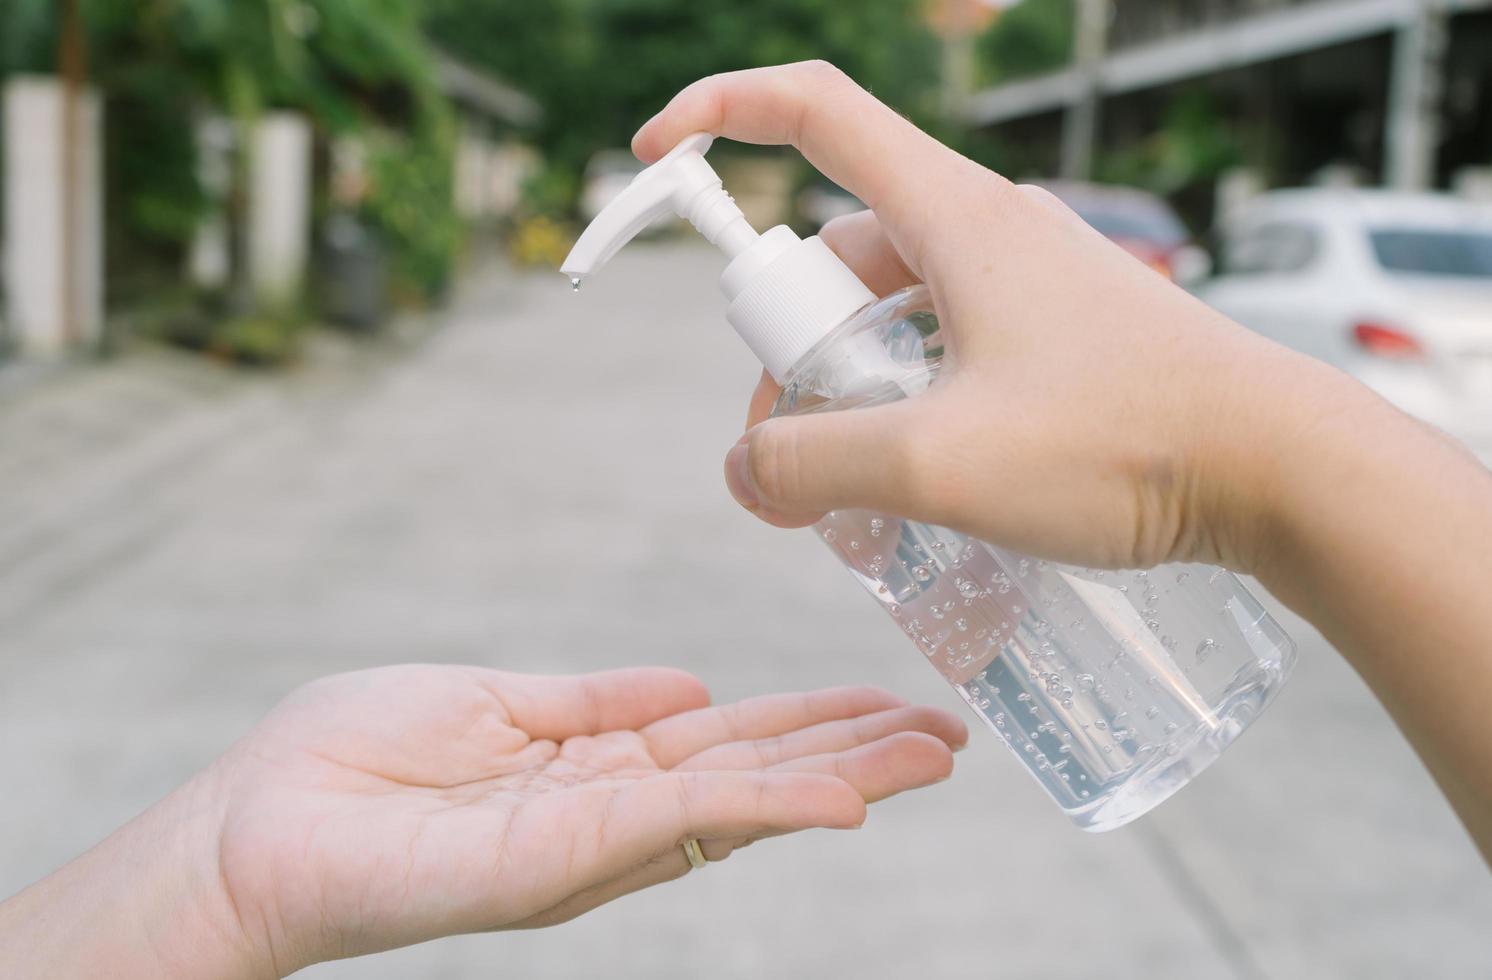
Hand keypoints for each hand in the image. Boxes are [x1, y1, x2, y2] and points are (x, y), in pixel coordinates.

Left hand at [1, 665, 964, 977]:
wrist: (253, 825)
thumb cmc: (351, 760)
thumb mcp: (493, 704)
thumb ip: (592, 702)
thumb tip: (691, 685)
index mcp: (595, 768)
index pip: (728, 744)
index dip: (810, 725)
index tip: (888, 702)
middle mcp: (611, 815)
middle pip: (756, 778)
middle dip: (855, 754)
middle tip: (951, 734)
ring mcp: (594, 844)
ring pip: (741, 807)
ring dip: (840, 780)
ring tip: (931, 757)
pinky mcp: (561, 861)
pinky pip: (680, 827)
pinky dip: (767, 811)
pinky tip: (841, 798)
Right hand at [634, 61, 1350, 573]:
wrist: (1286, 473)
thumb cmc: (1127, 446)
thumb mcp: (941, 462)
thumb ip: (814, 464)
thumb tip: (745, 471)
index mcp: (954, 216)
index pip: (814, 111)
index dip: (720, 113)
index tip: (654, 153)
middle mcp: (988, 232)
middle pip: (837, 255)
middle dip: (787, 351)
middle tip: (788, 459)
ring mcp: (1029, 285)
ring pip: (891, 318)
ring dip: (849, 394)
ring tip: (857, 501)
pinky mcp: (1060, 340)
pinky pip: (947, 352)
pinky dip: (909, 407)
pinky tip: (923, 491)